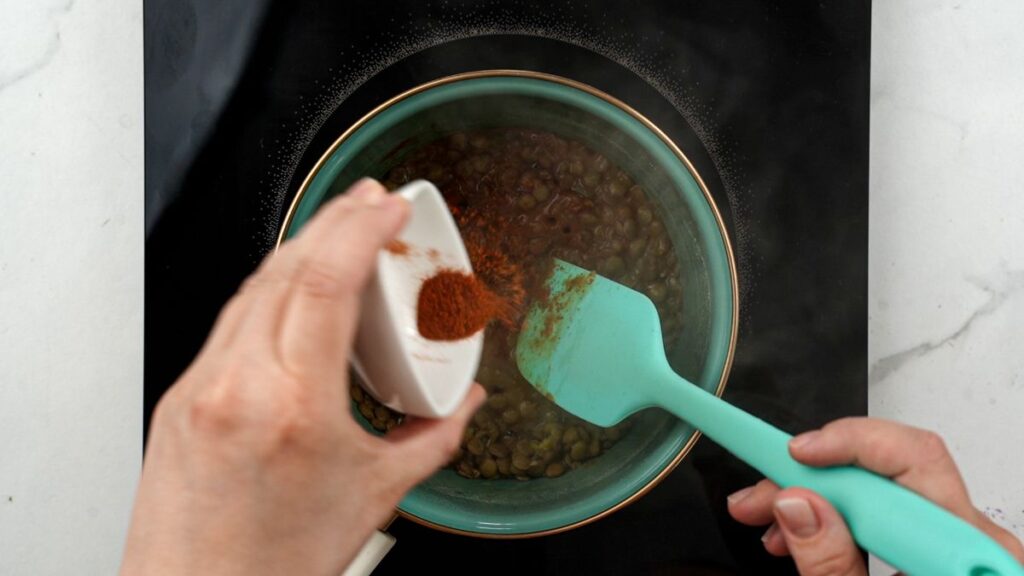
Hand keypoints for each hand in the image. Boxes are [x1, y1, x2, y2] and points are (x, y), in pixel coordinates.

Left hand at [121, 179, 485, 575]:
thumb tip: (462, 406)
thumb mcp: (373, 497)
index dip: (361, 229)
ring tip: (339, 231)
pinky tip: (293, 288)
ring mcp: (200, 385)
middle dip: (334, 220)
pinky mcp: (181, 395)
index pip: (324, 283)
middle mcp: (237, 384)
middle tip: (372, 202)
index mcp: (293, 406)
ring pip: (252, 287)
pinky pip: (231, 320)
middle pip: (284, 267)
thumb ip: (431, 440)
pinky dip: (269, 288)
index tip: (391, 208)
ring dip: (299, 247)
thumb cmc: (275, 562)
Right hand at [727, 418, 1023, 574]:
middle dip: (814, 477)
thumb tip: (798, 503)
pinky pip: (889, 521)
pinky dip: (841, 523)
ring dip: (820, 500)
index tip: (788, 455)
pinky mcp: (942, 563)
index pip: (910, 462)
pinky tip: (804, 539)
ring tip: (768, 525)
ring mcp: (962, 554)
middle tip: (756, 497)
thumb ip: (830, 566)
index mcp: (969, 558)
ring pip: (885, 495)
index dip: (845, 448)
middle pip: (893, 473)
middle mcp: (976, 546)